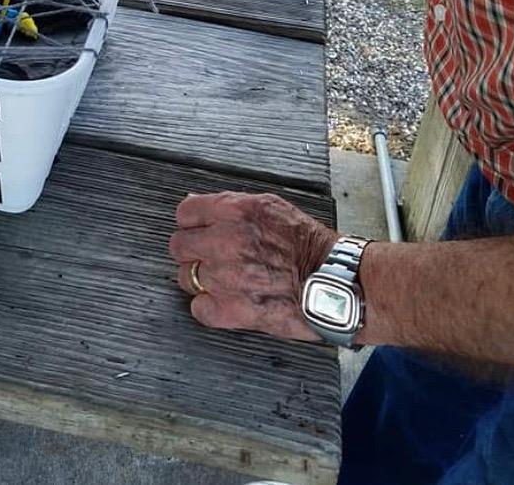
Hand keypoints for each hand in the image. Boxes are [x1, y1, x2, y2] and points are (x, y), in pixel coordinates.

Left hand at [169, 192, 337, 340]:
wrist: (335, 281)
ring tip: (225, 280)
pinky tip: (227, 300)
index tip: (198, 231)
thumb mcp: (271, 207)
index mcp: (236, 211)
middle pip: (178, 245)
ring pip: (186, 277)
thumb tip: (199, 204)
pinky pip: (198, 308)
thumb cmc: (307, 244)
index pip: (185, 212)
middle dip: (191, 251)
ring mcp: (227, 276)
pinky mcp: (232, 309)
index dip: (191, 223)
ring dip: (201, 280)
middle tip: (209, 257)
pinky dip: (210, 308)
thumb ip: (231, 205)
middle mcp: (227, 240)